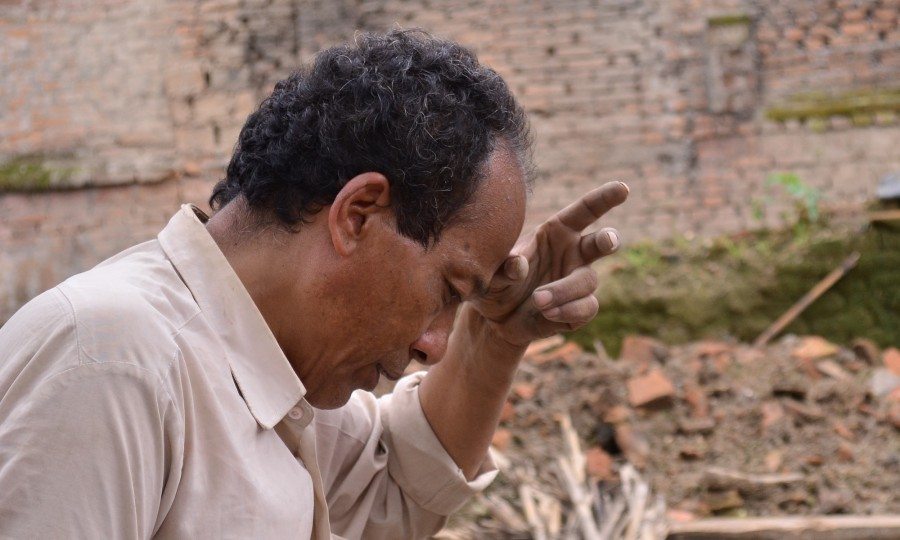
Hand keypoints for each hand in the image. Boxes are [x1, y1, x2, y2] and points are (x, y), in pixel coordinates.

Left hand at [471, 181, 628, 346]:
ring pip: (588, 280)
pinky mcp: (580, 308)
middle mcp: (573, 253)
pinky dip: (568, 310)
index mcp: (556, 232)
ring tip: (538, 299)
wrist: (496, 319)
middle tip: (606, 241)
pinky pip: (587, 307)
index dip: (604, 199)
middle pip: (603, 241)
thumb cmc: (495, 283)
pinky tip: (548, 313)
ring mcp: (578, 280)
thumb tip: (519, 265)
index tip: (622, 189)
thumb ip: (504, 267)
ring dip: (564, 290)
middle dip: (608, 240)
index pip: (584, 211)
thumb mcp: (491, 273)